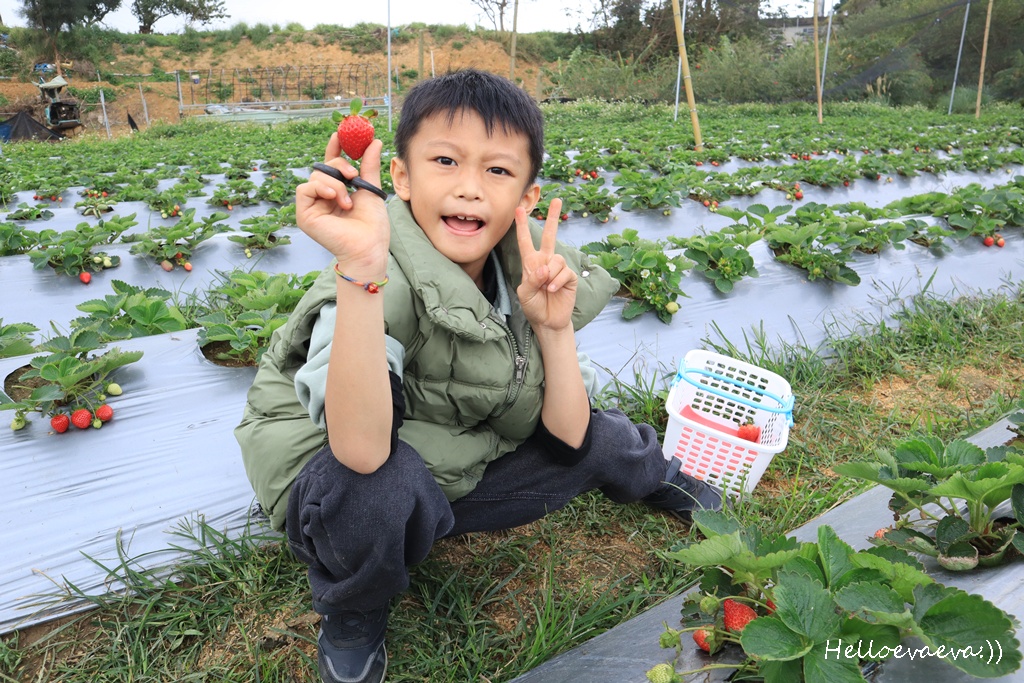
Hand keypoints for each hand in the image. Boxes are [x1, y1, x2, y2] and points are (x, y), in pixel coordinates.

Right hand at [296, 135, 388, 277]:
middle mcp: (323, 198)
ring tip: (348, 200)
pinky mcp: (304, 215)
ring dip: (335, 183)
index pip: (332, 165)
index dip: (334, 148)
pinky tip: (335, 197)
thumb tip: (375, 141)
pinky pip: (304, 189)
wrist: (369, 247)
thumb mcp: (371, 189)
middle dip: (338, 165)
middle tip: (352, 174)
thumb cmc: (372, 226)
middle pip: (323, 168)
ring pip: (315, 177)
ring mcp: (313, 206)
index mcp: (338, 191)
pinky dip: (321, 188)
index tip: (341, 133)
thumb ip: (369, 166)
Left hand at [515, 198, 576, 331]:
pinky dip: (556, 281)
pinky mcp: (569, 277)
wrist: (548, 321)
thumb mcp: (524, 293)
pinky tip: (552, 290)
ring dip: (549, 274)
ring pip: (557, 259)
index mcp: (531, 263)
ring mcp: (558, 268)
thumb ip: (531, 279)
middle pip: (550, 235)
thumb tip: (545, 268)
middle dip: (553, 218)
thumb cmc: (533, 306)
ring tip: (545, 287)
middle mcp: (545, 262)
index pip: (525, 241)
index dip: (522, 226)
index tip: (518, 209)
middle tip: (557, 200)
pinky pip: (564, 272)